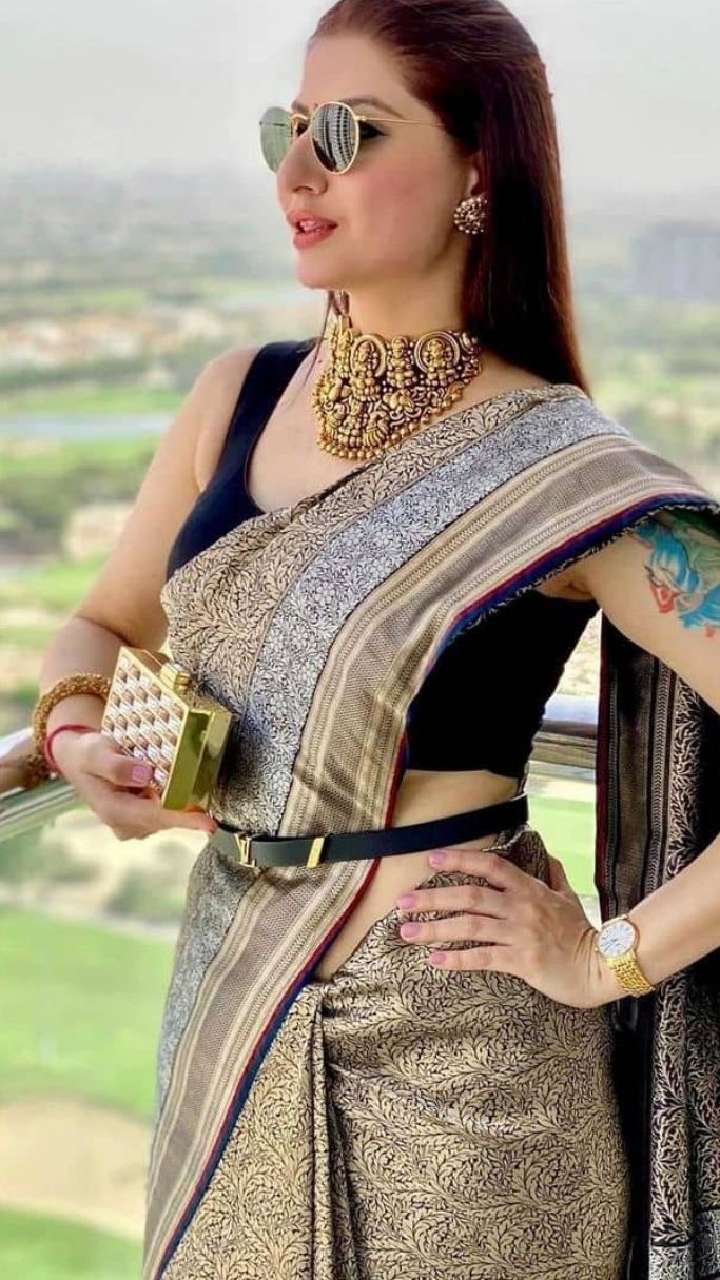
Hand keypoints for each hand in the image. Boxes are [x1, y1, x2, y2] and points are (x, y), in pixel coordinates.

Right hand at [52, 728, 216, 841]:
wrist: (79, 758)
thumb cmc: (87, 753)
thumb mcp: (94, 752)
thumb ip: (115, 765)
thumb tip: (145, 775)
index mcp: (114, 811)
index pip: (155, 817)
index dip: (183, 819)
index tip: (208, 823)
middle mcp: (125, 824)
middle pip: (166, 819)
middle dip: (189, 808)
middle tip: (210, 789)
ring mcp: (133, 824)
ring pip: (168, 816)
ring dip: (183, 802)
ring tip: (195, 781)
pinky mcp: (141, 818)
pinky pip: (164, 811)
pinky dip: (175, 799)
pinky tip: (182, 784)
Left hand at [395, 845, 623, 1008]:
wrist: (601, 966)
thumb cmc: (582, 933)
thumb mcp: (569, 898)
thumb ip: (555, 876)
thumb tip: (550, 857)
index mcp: (529, 889)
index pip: (489, 865)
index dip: (459, 859)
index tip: (431, 859)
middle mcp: (521, 907)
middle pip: (469, 895)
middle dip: (432, 897)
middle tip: (402, 902)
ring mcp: (521, 934)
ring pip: (469, 926)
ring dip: (434, 928)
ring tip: (407, 932)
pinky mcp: (522, 962)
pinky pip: (483, 958)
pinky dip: (457, 958)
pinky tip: (435, 960)